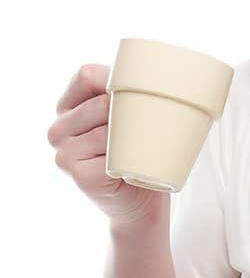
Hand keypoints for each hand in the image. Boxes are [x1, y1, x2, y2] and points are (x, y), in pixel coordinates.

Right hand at [47, 63, 168, 230]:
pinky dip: (129, 155)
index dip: (117, 81)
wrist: (141, 204)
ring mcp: (63, 152)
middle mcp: (59, 129)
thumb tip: (163, 72)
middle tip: (152, 125)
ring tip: (143, 146)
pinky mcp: (77, 172)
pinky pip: (110, 152)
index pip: (87, 75)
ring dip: (133, 134)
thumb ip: (129, 94)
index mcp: (67, 108)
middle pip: (99, 101)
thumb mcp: (130, 119)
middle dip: (132, 109)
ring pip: (107, 127)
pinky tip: (132, 162)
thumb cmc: (138, 155)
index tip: (142, 93)